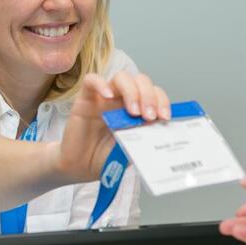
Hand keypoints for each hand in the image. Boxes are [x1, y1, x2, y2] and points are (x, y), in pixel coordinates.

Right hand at [54, 71, 169, 181]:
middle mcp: (123, 99)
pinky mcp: (85, 99)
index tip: (164, 118)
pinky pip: (91, 80)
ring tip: (133, 112)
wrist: (81, 167)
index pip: (155, 93)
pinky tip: (108, 96)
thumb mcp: (132, 151)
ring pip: (121, 77)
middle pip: (141, 81)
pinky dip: (101, 84)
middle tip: (150, 116)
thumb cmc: (107, 157)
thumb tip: (161, 135)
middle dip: (149, 96)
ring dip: (132, 91)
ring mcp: (105, 97)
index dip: (162, 101)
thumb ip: (145, 140)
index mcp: (139, 109)